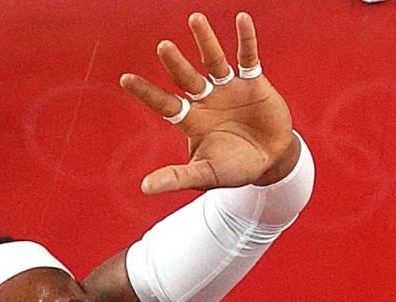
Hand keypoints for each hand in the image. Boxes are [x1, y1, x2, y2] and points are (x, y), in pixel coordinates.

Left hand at [120, 12, 296, 193]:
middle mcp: (206, 99)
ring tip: (195, 19)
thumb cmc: (235, 169)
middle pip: (187, 78)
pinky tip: (242, 19)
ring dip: (205, 41)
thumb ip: (177, 178)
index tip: (125, 79)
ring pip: (214, 60)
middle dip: (176, 64)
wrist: (271, 161)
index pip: (164, 104)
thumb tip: (145, 188)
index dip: (146, 92)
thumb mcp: (206, 176)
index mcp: (192, 120)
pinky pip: (248, 56)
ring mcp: (229, 87)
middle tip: (163, 47)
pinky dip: (246, 39)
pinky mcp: (253, 81)